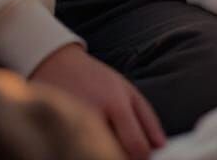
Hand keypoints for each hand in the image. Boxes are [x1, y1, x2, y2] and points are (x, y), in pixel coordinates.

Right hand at [30, 43, 164, 159]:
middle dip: (123, 157)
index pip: (136, 147)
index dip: (142, 157)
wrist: (55, 64)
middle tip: (123, 149)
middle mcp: (94, 117)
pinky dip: (89, 151)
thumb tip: (160, 146)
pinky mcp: (60, 135)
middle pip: (117, 157)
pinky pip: (79, 153)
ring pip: (98, 157)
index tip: (141, 155)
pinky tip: (90, 144)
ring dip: (105, 154)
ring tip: (106, 143)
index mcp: (115, 104)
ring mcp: (75, 127)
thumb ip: (147, 118)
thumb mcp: (126, 90)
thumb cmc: (96, 79)